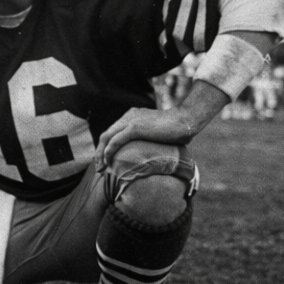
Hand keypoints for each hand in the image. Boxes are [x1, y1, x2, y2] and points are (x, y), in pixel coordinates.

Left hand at [95, 81, 230, 166]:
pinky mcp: (135, 127)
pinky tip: (107, 160)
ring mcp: (131, 120)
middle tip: (99, 167)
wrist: (185, 121)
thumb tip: (147, 155)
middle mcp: (128, 116)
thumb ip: (147, 139)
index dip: (105, 147)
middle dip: (99, 152)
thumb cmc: (176, 130)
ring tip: (101, 168)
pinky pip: (116, 140)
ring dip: (101, 154)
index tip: (104, 161)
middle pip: (106, 135)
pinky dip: (109, 151)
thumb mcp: (156, 133)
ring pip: (107, 137)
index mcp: (132, 116)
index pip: (112, 132)